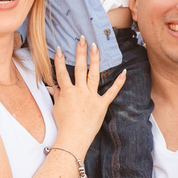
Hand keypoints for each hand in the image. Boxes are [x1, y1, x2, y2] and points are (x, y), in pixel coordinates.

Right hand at [50, 37, 125, 151]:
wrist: (73, 138)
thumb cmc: (64, 125)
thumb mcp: (57, 108)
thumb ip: (57, 95)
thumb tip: (53, 86)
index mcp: (67, 92)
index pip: (61, 73)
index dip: (59, 60)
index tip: (58, 48)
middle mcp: (80, 91)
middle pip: (79, 68)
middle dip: (80, 52)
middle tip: (82, 39)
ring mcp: (92, 97)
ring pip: (93, 74)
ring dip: (95, 60)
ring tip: (96, 47)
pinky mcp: (102, 104)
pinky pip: (112, 92)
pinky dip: (119, 82)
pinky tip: (124, 72)